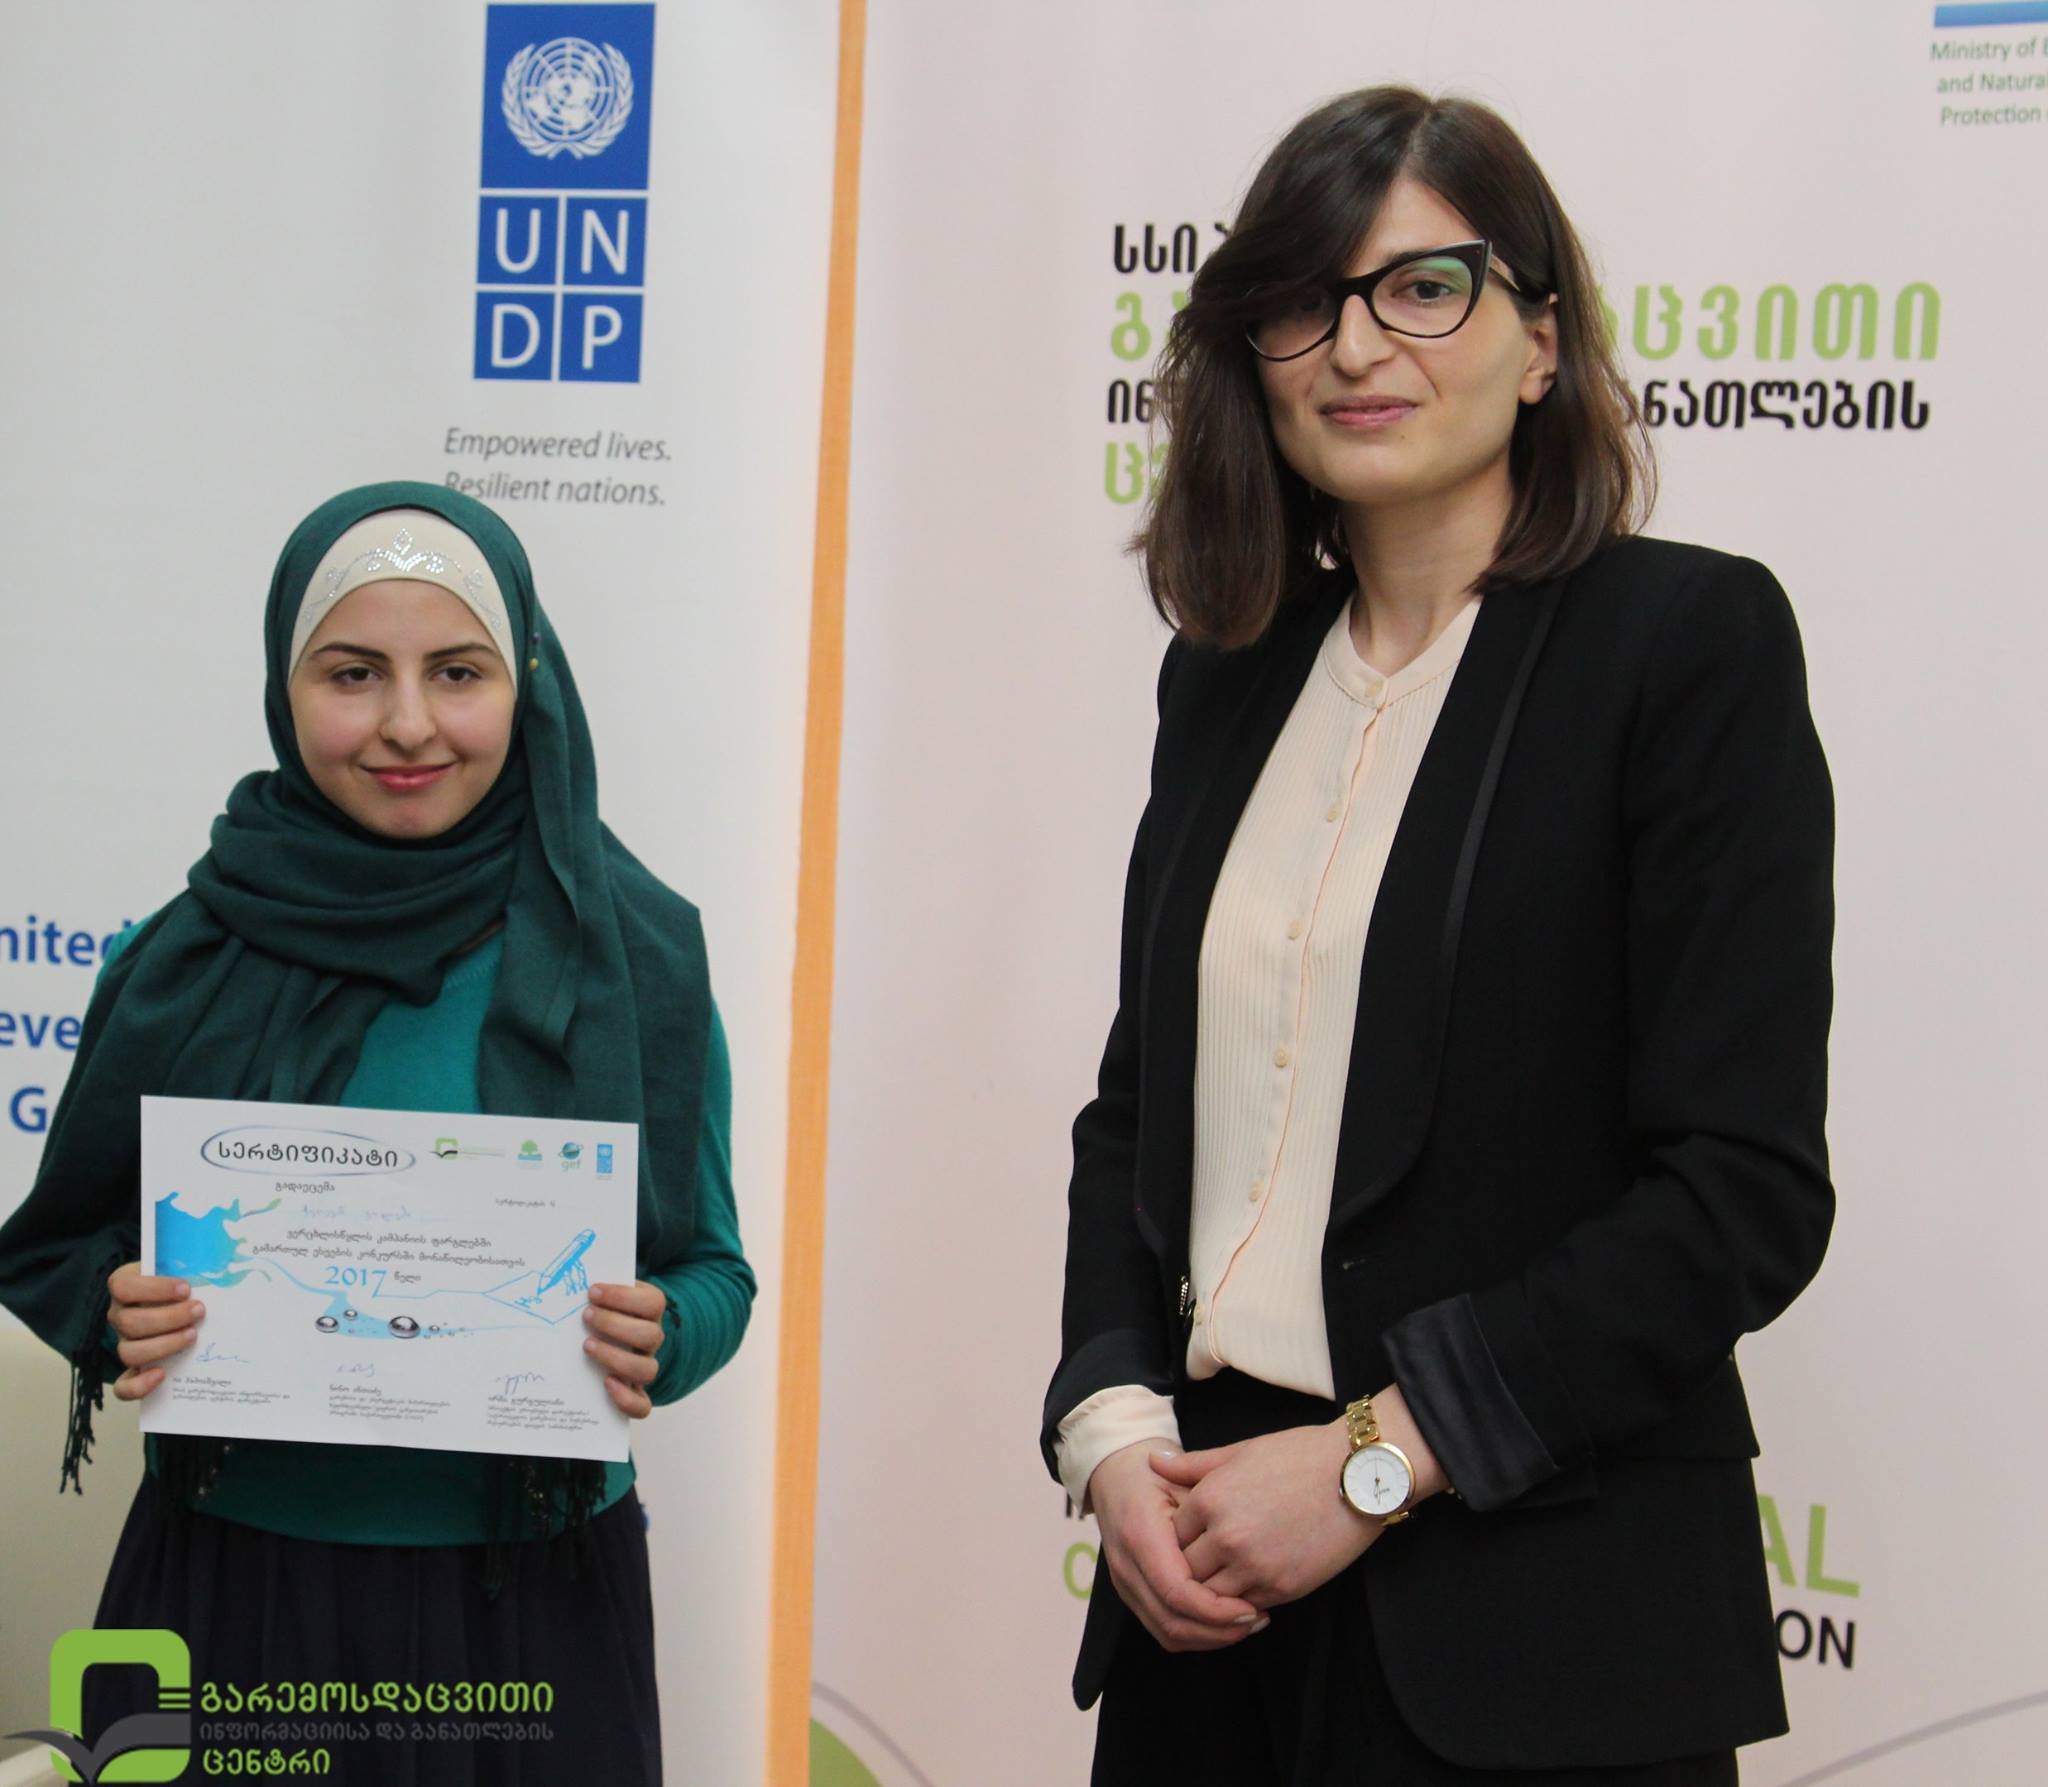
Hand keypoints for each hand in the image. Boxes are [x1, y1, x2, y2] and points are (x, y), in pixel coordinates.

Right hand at [106, 1262, 200, 1400]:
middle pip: (129, 1322)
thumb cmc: (182, 1284)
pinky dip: (139, 1385)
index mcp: (124, 1287)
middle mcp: (119, 1316)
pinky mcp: (132, 1368)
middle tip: (199, 1311)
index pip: (122, 1287)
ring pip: (129, 1351)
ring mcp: (124, 1343)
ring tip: (193, 1335)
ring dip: (164, 1345)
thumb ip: (192, 1270)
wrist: (179, 1305)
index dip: (153, 1289)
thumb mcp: (183, 1270)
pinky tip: (161, 1375)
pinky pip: (123, 1385)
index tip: (186, 1289)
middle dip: (168, 1318)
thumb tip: (224, 1273)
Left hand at [584, 1281, 666, 1417]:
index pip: (653, 1302)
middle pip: (650, 1335)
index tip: (592, 1291)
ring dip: (616, 1357)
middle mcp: (652, 1340)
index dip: (624, 1296)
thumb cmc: (599, 1310)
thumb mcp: (602, 1296)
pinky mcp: (635, 1393)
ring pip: (648, 1369)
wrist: (604, 1337)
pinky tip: (606, 1383)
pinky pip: (642, 1406)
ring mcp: (644, 1366)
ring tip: (587, 1346)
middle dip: (615, 1324)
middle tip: (587, 1315)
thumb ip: (595, 1291)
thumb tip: (565, 1283)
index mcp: (650, 1313)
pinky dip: (626, 1399)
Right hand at [1088, 1441, 1266, 1652]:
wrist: (1115, 1473)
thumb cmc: (1155, 1472)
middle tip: (1258, 1618)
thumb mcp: (1183, 1479)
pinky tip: (1226, 1622)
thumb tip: (1242, 1553)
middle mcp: (1127, 1566)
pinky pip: (1164, 1628)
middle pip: (1171, 1622)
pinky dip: (1197, 1634)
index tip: (1251, 1607)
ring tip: (1249, 1622)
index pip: (1177, 1592)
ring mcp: (1125, 1584)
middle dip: (1218, 1631)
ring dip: (1210, 1637)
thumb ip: (1207, 1514)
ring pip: (1168, 1633)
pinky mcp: (1132, 1593)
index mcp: (1140, 1535)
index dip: (1215, 1609)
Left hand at [1154, 1421, 1375, 1610]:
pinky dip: (1241, 1601)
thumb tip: (1153, 1461)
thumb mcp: (1241, 1452)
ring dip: (1213, 1590)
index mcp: (1210, 1499)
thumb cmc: (1300, 1456)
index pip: (1170, 1535)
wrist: (1358, 1475)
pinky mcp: (1282, 1588)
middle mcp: (1226, 1537)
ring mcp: (1254, 1566)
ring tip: (1226, 1574)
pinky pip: (1244, 1607)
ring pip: (1210, 1597)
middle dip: (1189, 1568)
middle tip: (1204, 1560)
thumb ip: (1194, 1465)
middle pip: (1185, 1570)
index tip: (1192, 1533)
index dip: (1178, 1536)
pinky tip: (1249, 1584)